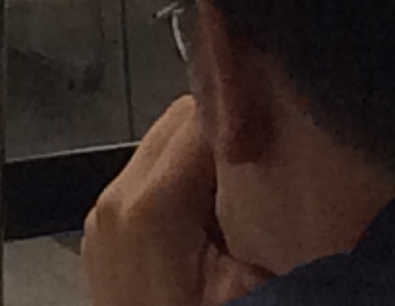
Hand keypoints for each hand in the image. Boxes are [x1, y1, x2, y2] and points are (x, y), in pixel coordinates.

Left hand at [83, 96, 272, 305]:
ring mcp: (104, 217)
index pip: (203, 114)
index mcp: (147, 207)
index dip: (250, 120)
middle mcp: (114, 200)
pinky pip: (151, 180)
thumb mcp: (252, 279)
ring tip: (244, 202)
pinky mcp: (106, 233)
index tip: (284, 135)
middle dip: (228, 136)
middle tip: (271, 170)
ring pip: (166, 146)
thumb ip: (261, 207)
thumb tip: (290, 157)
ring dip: (207, 161)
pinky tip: (213, 225)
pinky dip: (185, 186)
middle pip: (180, 120)